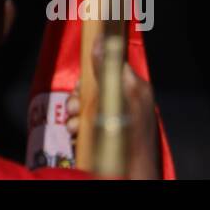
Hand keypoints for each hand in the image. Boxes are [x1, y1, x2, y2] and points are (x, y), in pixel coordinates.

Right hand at [65, 37, 162, 178]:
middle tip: (75, 106)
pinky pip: (86, 124)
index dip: (93, 71)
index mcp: (135, 87)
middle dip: (79, 97)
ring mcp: (115, 118)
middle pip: (94, 86)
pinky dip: (77, 128)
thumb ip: (107, 68)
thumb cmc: (126, 134)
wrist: (129, 172)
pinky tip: (76, 134)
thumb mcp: (116, 96)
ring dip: (75, 114)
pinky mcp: (105, 134)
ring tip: (74, 126)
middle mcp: (126, 100)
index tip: (82, 81)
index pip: (110, 66)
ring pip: (86, 106)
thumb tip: (100, 38)